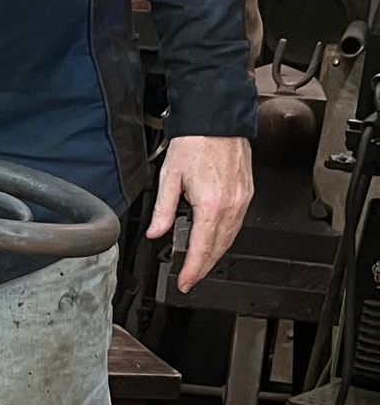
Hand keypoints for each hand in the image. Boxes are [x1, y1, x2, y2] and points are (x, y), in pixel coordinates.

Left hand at [146, 134, 253, 290]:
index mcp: (211, 205)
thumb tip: (155, 232)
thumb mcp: (169, 178)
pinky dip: (225, 237)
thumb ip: (163, 210)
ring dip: (216, 254)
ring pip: (230, 238)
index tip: (185, 283)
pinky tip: (215, 240)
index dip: (193, 270)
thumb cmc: (194, 143)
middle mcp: (232, 205)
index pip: (202, 248)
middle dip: (204, 267)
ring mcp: (243, 200)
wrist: (216, 121)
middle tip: (191, 279)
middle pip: (219, 248)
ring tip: (201, 265)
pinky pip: (237, 224)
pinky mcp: (247, 193)